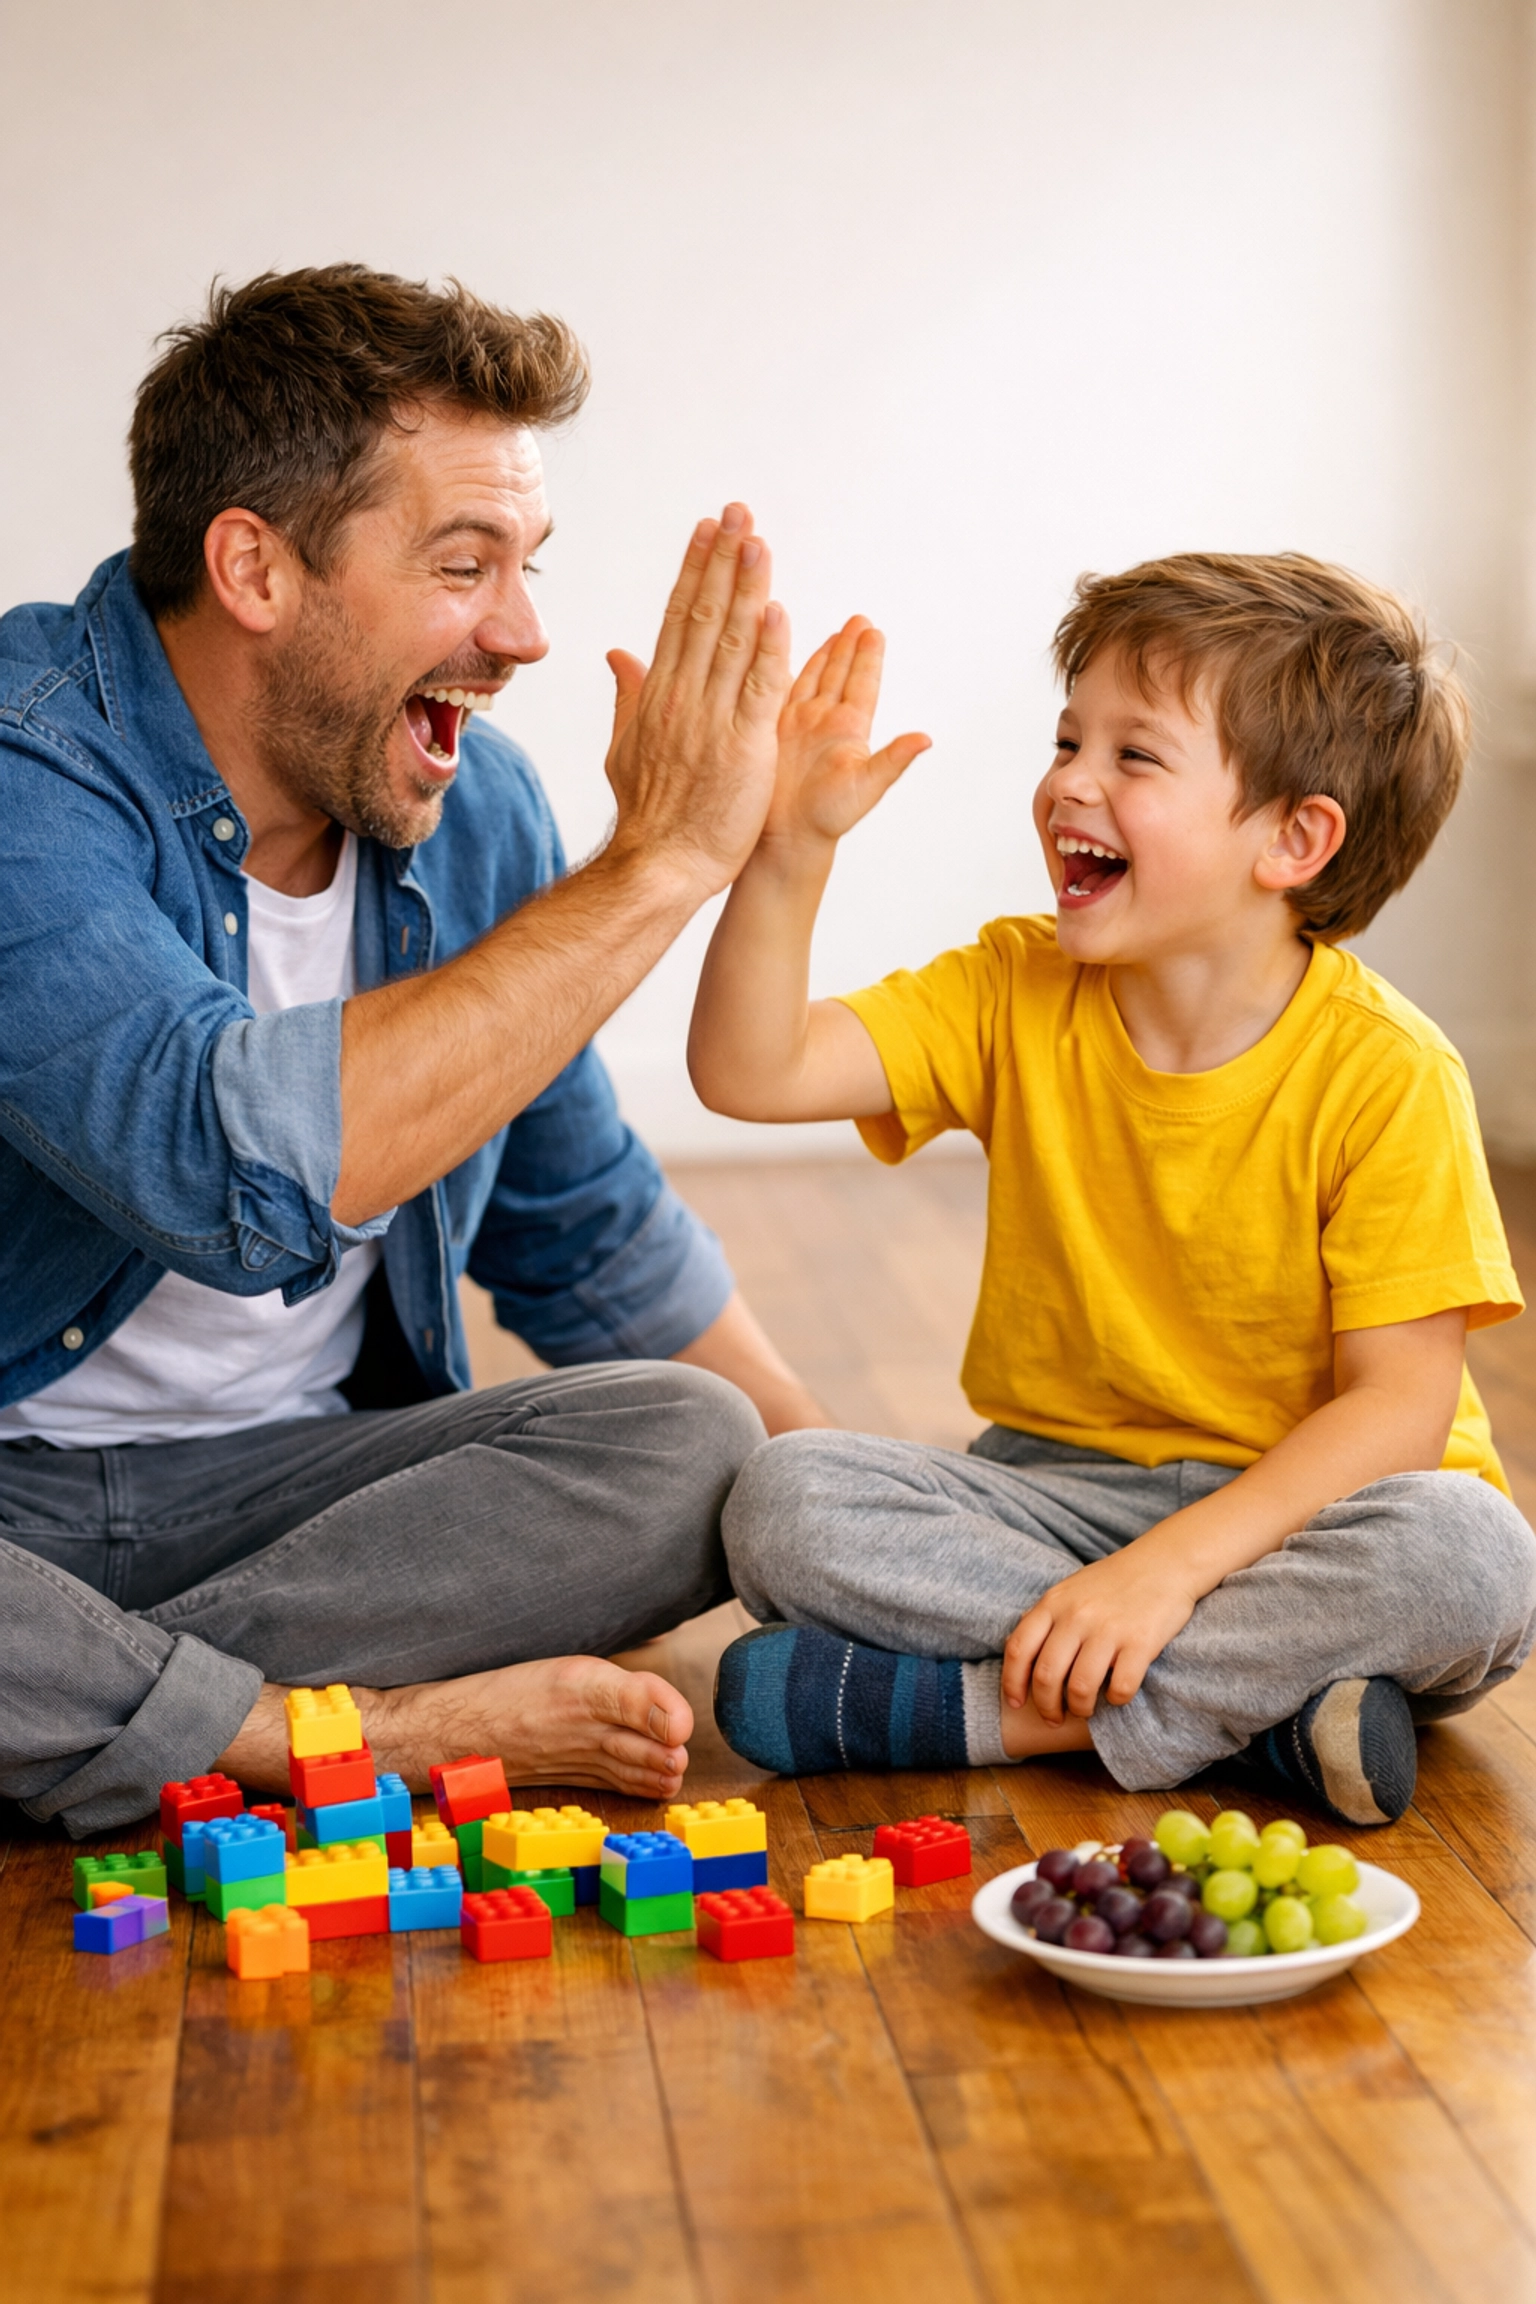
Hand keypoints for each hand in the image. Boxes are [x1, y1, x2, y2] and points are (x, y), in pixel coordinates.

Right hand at [603, 505, 792, 896]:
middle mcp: (682, 697)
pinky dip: (768, 649)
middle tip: (738, 512)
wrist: (658, 864)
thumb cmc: (647, 815)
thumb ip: (627, 697)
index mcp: (658, 695)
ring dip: (748, 587)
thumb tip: (618, 656)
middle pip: (705, 614)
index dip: (697, 570)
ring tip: (758, 540)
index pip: (679, 618)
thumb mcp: (625, 749)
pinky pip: (758, 688)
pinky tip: (777, 610)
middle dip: (723, 559)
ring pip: (733, 641)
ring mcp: (711, 719)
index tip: (709, 531)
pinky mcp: (743, 745)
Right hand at [763, 616, 929, 847]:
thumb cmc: (828, 819)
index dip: (868, 657)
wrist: (788, 838)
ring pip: (814, 680)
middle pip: (841, 674)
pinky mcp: (772, 732)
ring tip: (836, 631)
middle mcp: (826, 724)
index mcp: (850, 731)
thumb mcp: (866, 787)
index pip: (862, 684)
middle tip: (860, 619)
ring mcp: (799, 726)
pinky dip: (786, 671)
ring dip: (825, 655)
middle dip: (850, 646)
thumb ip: (893, 759)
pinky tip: (789, 658)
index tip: (874, 630)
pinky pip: (780, 692)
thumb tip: (926, 739)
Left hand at [1002, 1544, 1199, 1724]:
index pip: (1019, 1649)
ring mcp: (1109, 1629)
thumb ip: (1047, 1615)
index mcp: (1054, 1603)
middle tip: (1055, 1719)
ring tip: (1086, 1710)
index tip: (1016, 1703)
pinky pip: (1120, 1687)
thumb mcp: (1071, 1588)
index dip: (1012, 1683)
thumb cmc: (1115, 1580)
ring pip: (1080, 1688)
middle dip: (1047, 1707)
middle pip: (1047, 1676)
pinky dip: (1116, 1700)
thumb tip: (1019, 1643)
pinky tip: (1117, 1695)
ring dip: (1080, 1709)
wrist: (1165, 1562)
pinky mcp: (1141, 1642)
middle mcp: (1077, 1616)